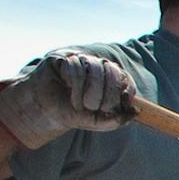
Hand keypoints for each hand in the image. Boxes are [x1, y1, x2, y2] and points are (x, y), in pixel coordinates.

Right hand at [0, 52, 134, 149]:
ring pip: (95, 68)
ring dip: (90, 91)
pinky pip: (77, 66)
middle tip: (95, 108)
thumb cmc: (71, 114)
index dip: (126, 88)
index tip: (121, 102)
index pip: (124, 77)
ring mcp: (79, 60)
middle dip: (107, 93)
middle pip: (111, 71)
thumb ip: (116, 119)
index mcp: (106, 80)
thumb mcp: (96, 121)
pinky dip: (76, 85)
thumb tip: (136, 111)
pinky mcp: (63, 57)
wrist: (42, 111)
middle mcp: (95, 67)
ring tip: (80, 104)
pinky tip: (70, 95)